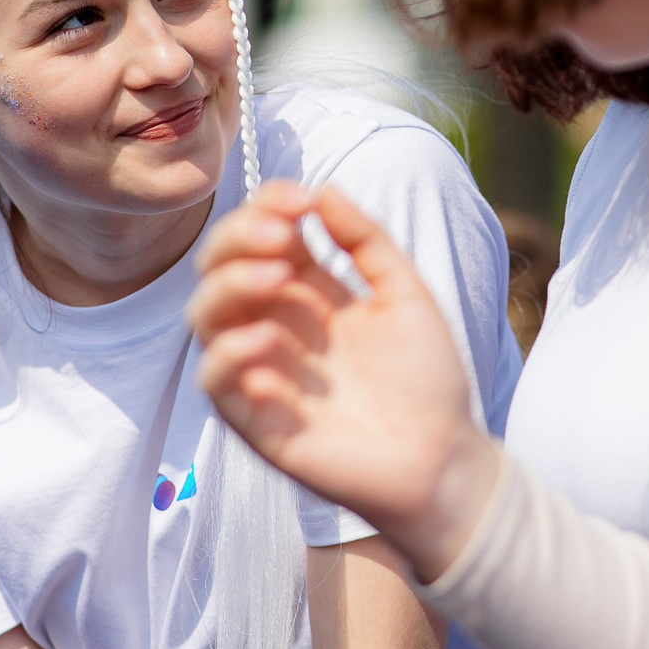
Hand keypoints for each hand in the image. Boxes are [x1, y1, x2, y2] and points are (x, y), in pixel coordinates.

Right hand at [189, 184, 500, 573]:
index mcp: (309, 293)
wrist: (443, 460)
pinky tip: (269, 342)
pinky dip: (231, 354)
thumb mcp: (406, 294)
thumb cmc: (427, 380)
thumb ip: (366, 241)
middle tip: (281, 234)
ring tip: (277, 274)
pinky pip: (214, 382)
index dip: (268, 208)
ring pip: (205, 317)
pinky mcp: (254, 420)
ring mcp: (260, 371)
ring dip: (230, 285)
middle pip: (220, 267)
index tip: (300, 200)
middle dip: (239, 238)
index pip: (262, 235)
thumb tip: (321, 189)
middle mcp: (276, 326)